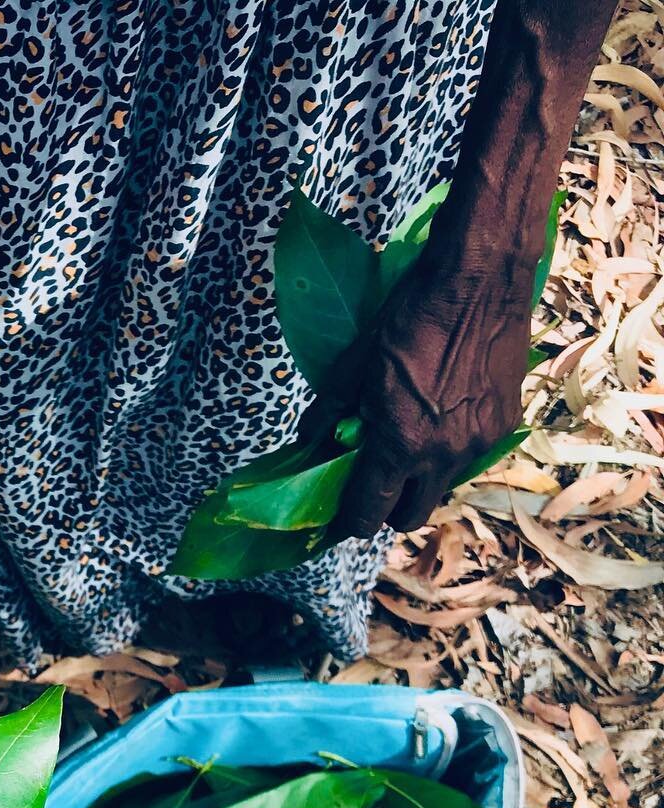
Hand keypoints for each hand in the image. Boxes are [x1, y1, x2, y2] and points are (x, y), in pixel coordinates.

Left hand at [335, 246, 532, 537]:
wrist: (478, 281)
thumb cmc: (408, 320)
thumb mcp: (353, 367)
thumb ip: (327, 415)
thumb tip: (307, 446)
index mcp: (401, 445)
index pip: (369, 514)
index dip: (349, 523)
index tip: (341, 519)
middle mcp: (443, 455)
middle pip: (410, 517)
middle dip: (388, 511)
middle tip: (375, 485)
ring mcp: (478, 443)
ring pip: (441, 488)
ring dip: (421, 480)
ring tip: (410, 443)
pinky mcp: (504, 425)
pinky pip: (469, 459)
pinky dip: (450, 452)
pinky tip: (442, 418)